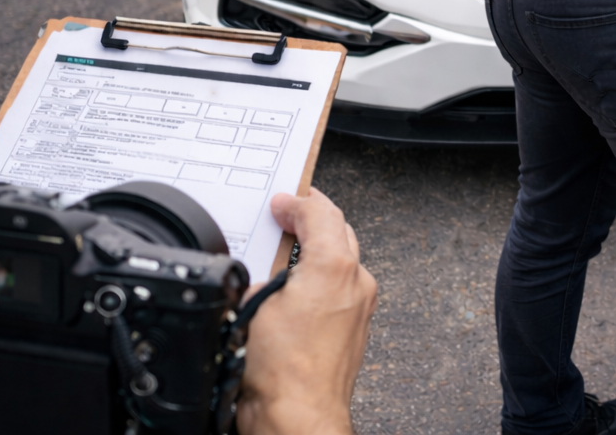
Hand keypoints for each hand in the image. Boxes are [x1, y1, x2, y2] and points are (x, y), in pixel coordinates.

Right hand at [237, 188, 376, 434]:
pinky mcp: (359, 324)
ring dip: (319, 247)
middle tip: (286, 216)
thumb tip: (264, 271)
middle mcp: (356, 280)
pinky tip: (298, 289)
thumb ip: (262, 274)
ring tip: (289, 251)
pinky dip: (323, 276)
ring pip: (344, 258)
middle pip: (339, 230)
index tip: (280, 201)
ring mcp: (361, 304)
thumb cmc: (281, 371)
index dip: (296, 201)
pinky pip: (343, 286)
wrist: (299, 415)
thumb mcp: (254, 306)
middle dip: (312, 219)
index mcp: (333, 265)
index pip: (320, 212)